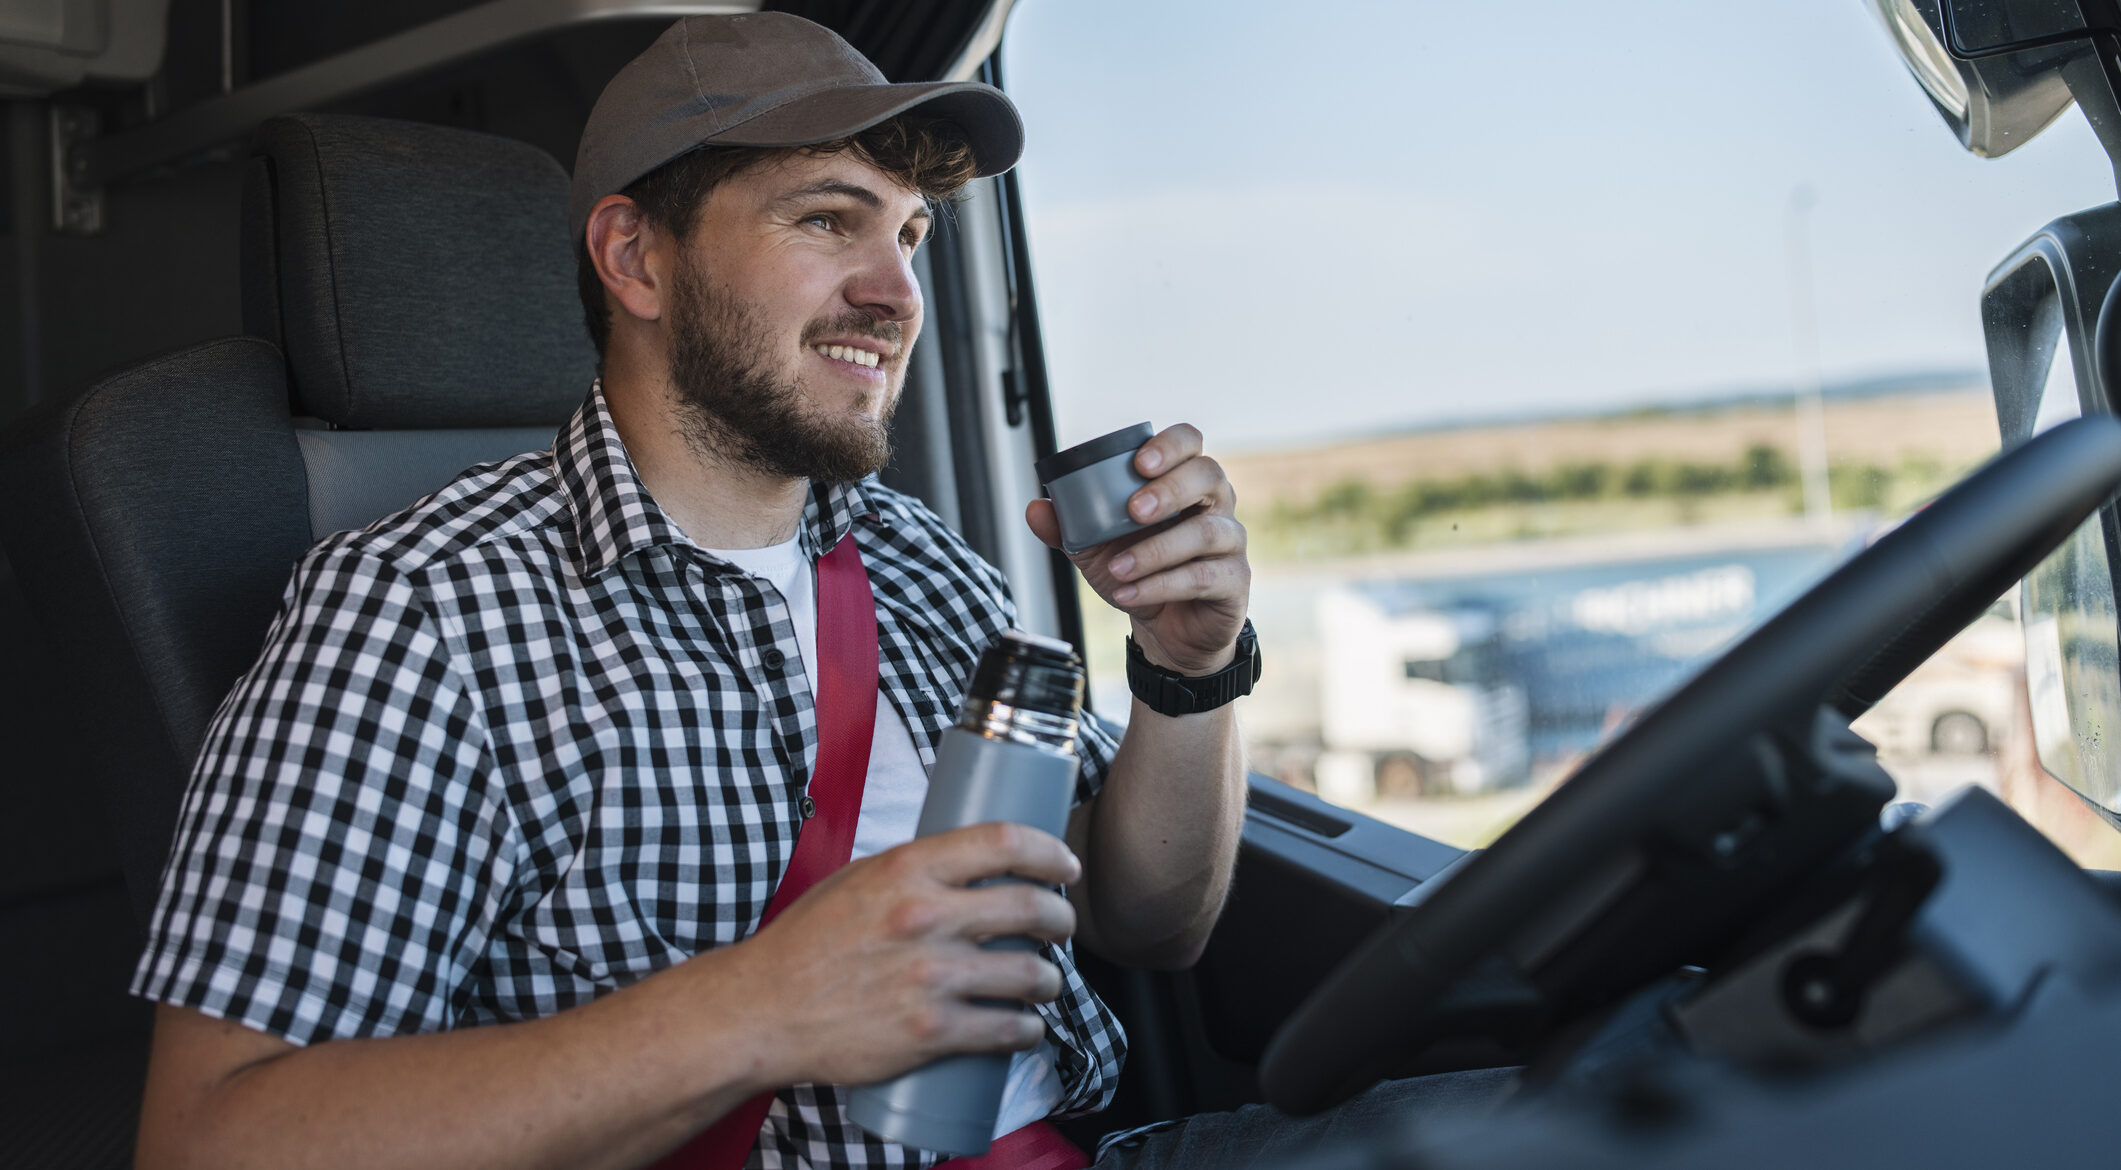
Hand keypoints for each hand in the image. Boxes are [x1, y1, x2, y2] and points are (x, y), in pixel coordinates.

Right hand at [721, 822, 1080, 1088]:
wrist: (764, 1009)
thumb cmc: (807, 943)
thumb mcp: (858, 879)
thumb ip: (915, 871)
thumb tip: (970, 864)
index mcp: (908, 869)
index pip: (1004, 842)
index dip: (1050, 850)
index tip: (1065, 864)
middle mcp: (925, 918)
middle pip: (1030, 906)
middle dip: (1061, 917)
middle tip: (1062, 925)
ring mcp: (930, 977)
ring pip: (1030, 974)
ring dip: (1051, 980)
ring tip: (1045, 981)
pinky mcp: (930, 1031)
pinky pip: (1005, 1029)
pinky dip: (1028, 1030)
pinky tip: (1028, 1027)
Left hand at [1027, 424, 1250, 674]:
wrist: (1166, 630)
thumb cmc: (1140, 573)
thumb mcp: (1095, 550)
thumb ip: (1068, 527)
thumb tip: (1037, 508)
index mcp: (1183, 482)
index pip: (1189, 443)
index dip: (1170, 445)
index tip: (1139, 462)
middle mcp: (1214, 504)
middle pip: (1208, 476)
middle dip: (1169, 490)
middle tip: (1132, 511)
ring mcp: (1230, 542)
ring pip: (1206, 532)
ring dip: (1156, 550)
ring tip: (1117, 569)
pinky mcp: (1234, 580)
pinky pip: (1203, 577)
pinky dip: (1160, 586)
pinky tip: (1129, 593)